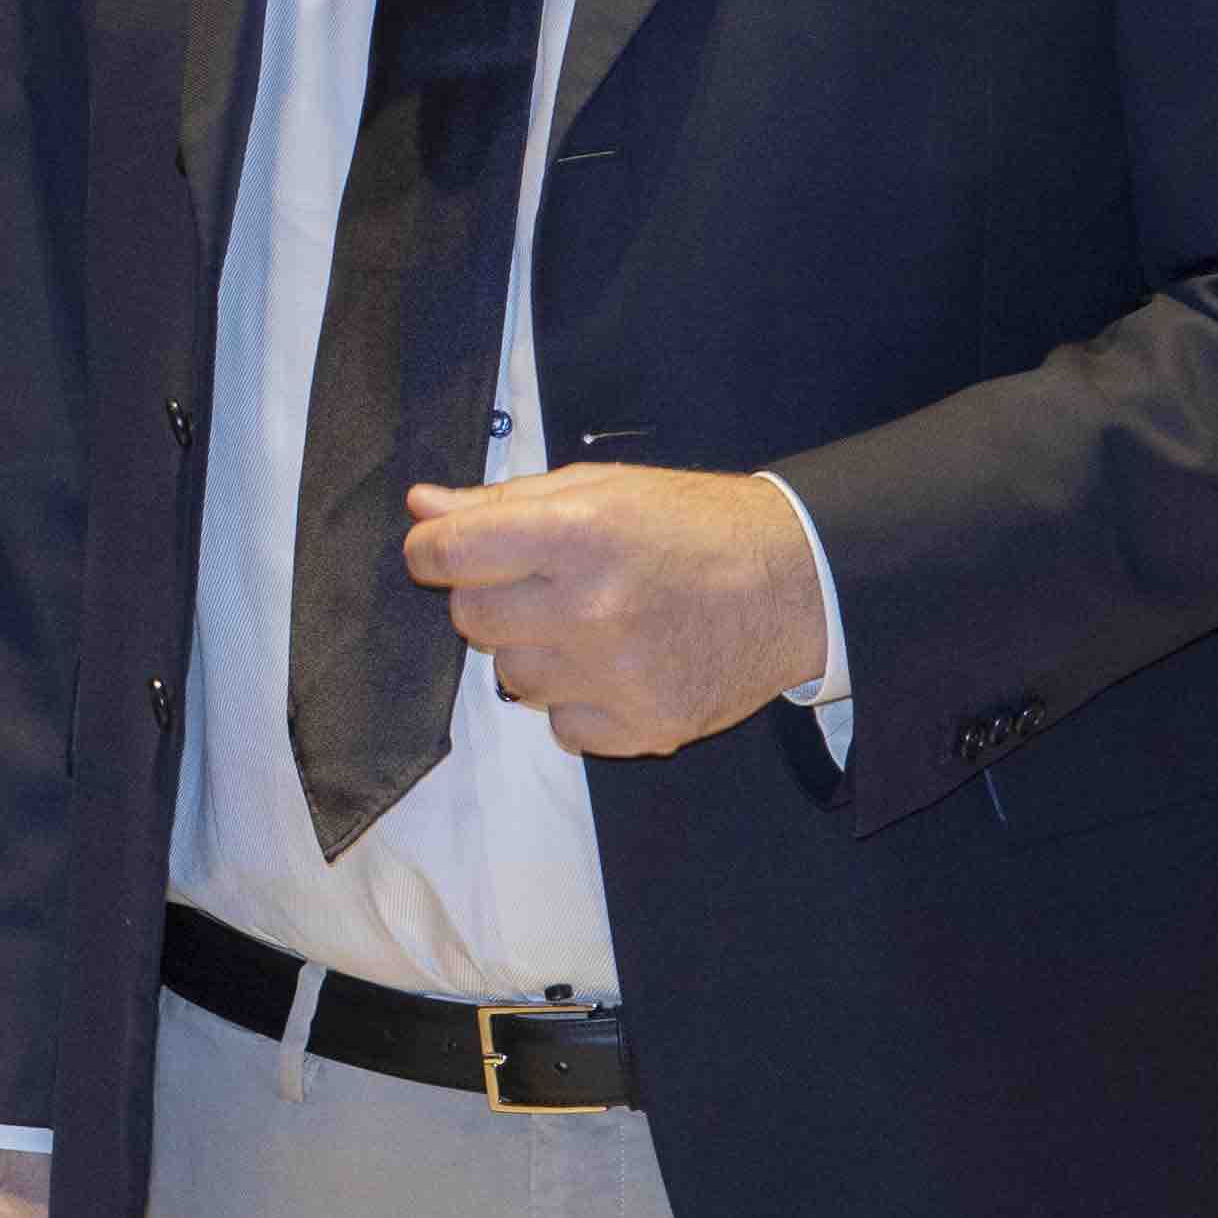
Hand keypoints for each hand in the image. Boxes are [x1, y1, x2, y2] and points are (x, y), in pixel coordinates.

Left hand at [405, 463, 829, 756]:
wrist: (794, 584)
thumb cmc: (692, 526)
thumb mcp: (600, 488)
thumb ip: (502, 503)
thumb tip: (423, 507)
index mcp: (577, 533)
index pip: (449, 554)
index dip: (433, 551)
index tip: (444, 551)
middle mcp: (591, 607)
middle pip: (471, 620)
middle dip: (491, 600)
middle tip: (543, 585)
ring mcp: (618, 676)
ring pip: (512, 679)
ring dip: (536, 654)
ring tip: (592, 626)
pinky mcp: (645, 728)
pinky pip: (561, 728)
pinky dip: (578, 702)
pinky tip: (618, 666)